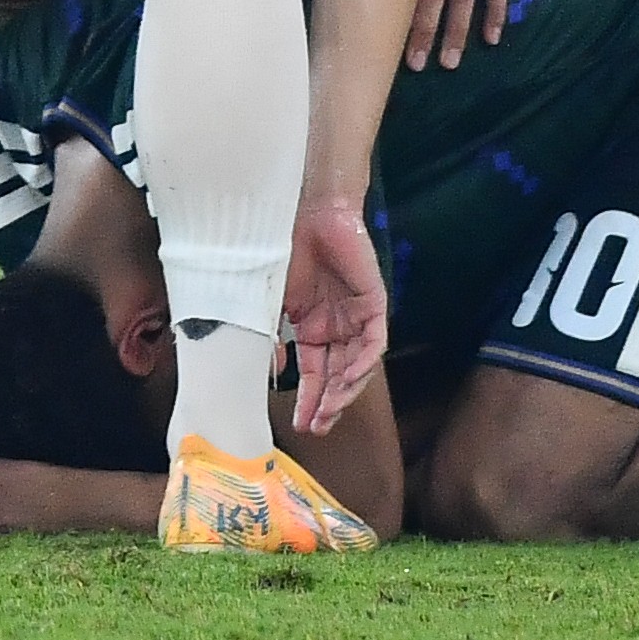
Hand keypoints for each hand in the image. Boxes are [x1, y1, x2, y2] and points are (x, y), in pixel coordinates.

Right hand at [279, 198, 387, 436]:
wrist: (305, 211)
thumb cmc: (282, 250)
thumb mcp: (269, 301)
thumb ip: (268, 335)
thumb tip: (265, 372)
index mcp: (312, 329)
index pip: (313, 374)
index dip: (309, 401)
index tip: (301, 426)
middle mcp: (336, 328)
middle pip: (336, 376)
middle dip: (328, 404)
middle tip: (318, 428)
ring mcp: (355, 317)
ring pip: (356, 365)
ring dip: (344, 390)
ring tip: (330, 411)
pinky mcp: (373, 303)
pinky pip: (373, 342)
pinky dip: (362, 362)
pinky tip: (347, 379)